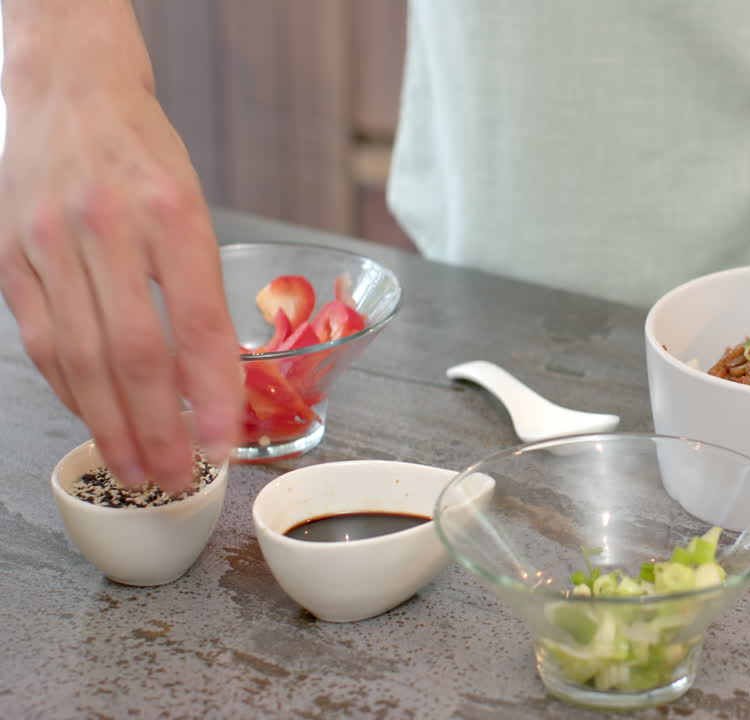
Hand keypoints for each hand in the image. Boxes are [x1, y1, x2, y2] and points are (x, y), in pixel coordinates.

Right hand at [0, 21, 241, 492]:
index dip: (213, 394)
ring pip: (79, 357)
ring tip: (139, 468)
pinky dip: (69, 388)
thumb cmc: (144, 153)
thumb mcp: (194, 208)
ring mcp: (48, 242)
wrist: (67, 89)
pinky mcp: (8, 256)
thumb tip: (214, 384)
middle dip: (159, 428)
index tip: (226, 442)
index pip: (199, 324)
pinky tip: (94, 417)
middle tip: (179, 477)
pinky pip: (38, 339)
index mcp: (172, 213)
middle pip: (134, 354)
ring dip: (111, 424)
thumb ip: (200, 291)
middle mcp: (107, 227)